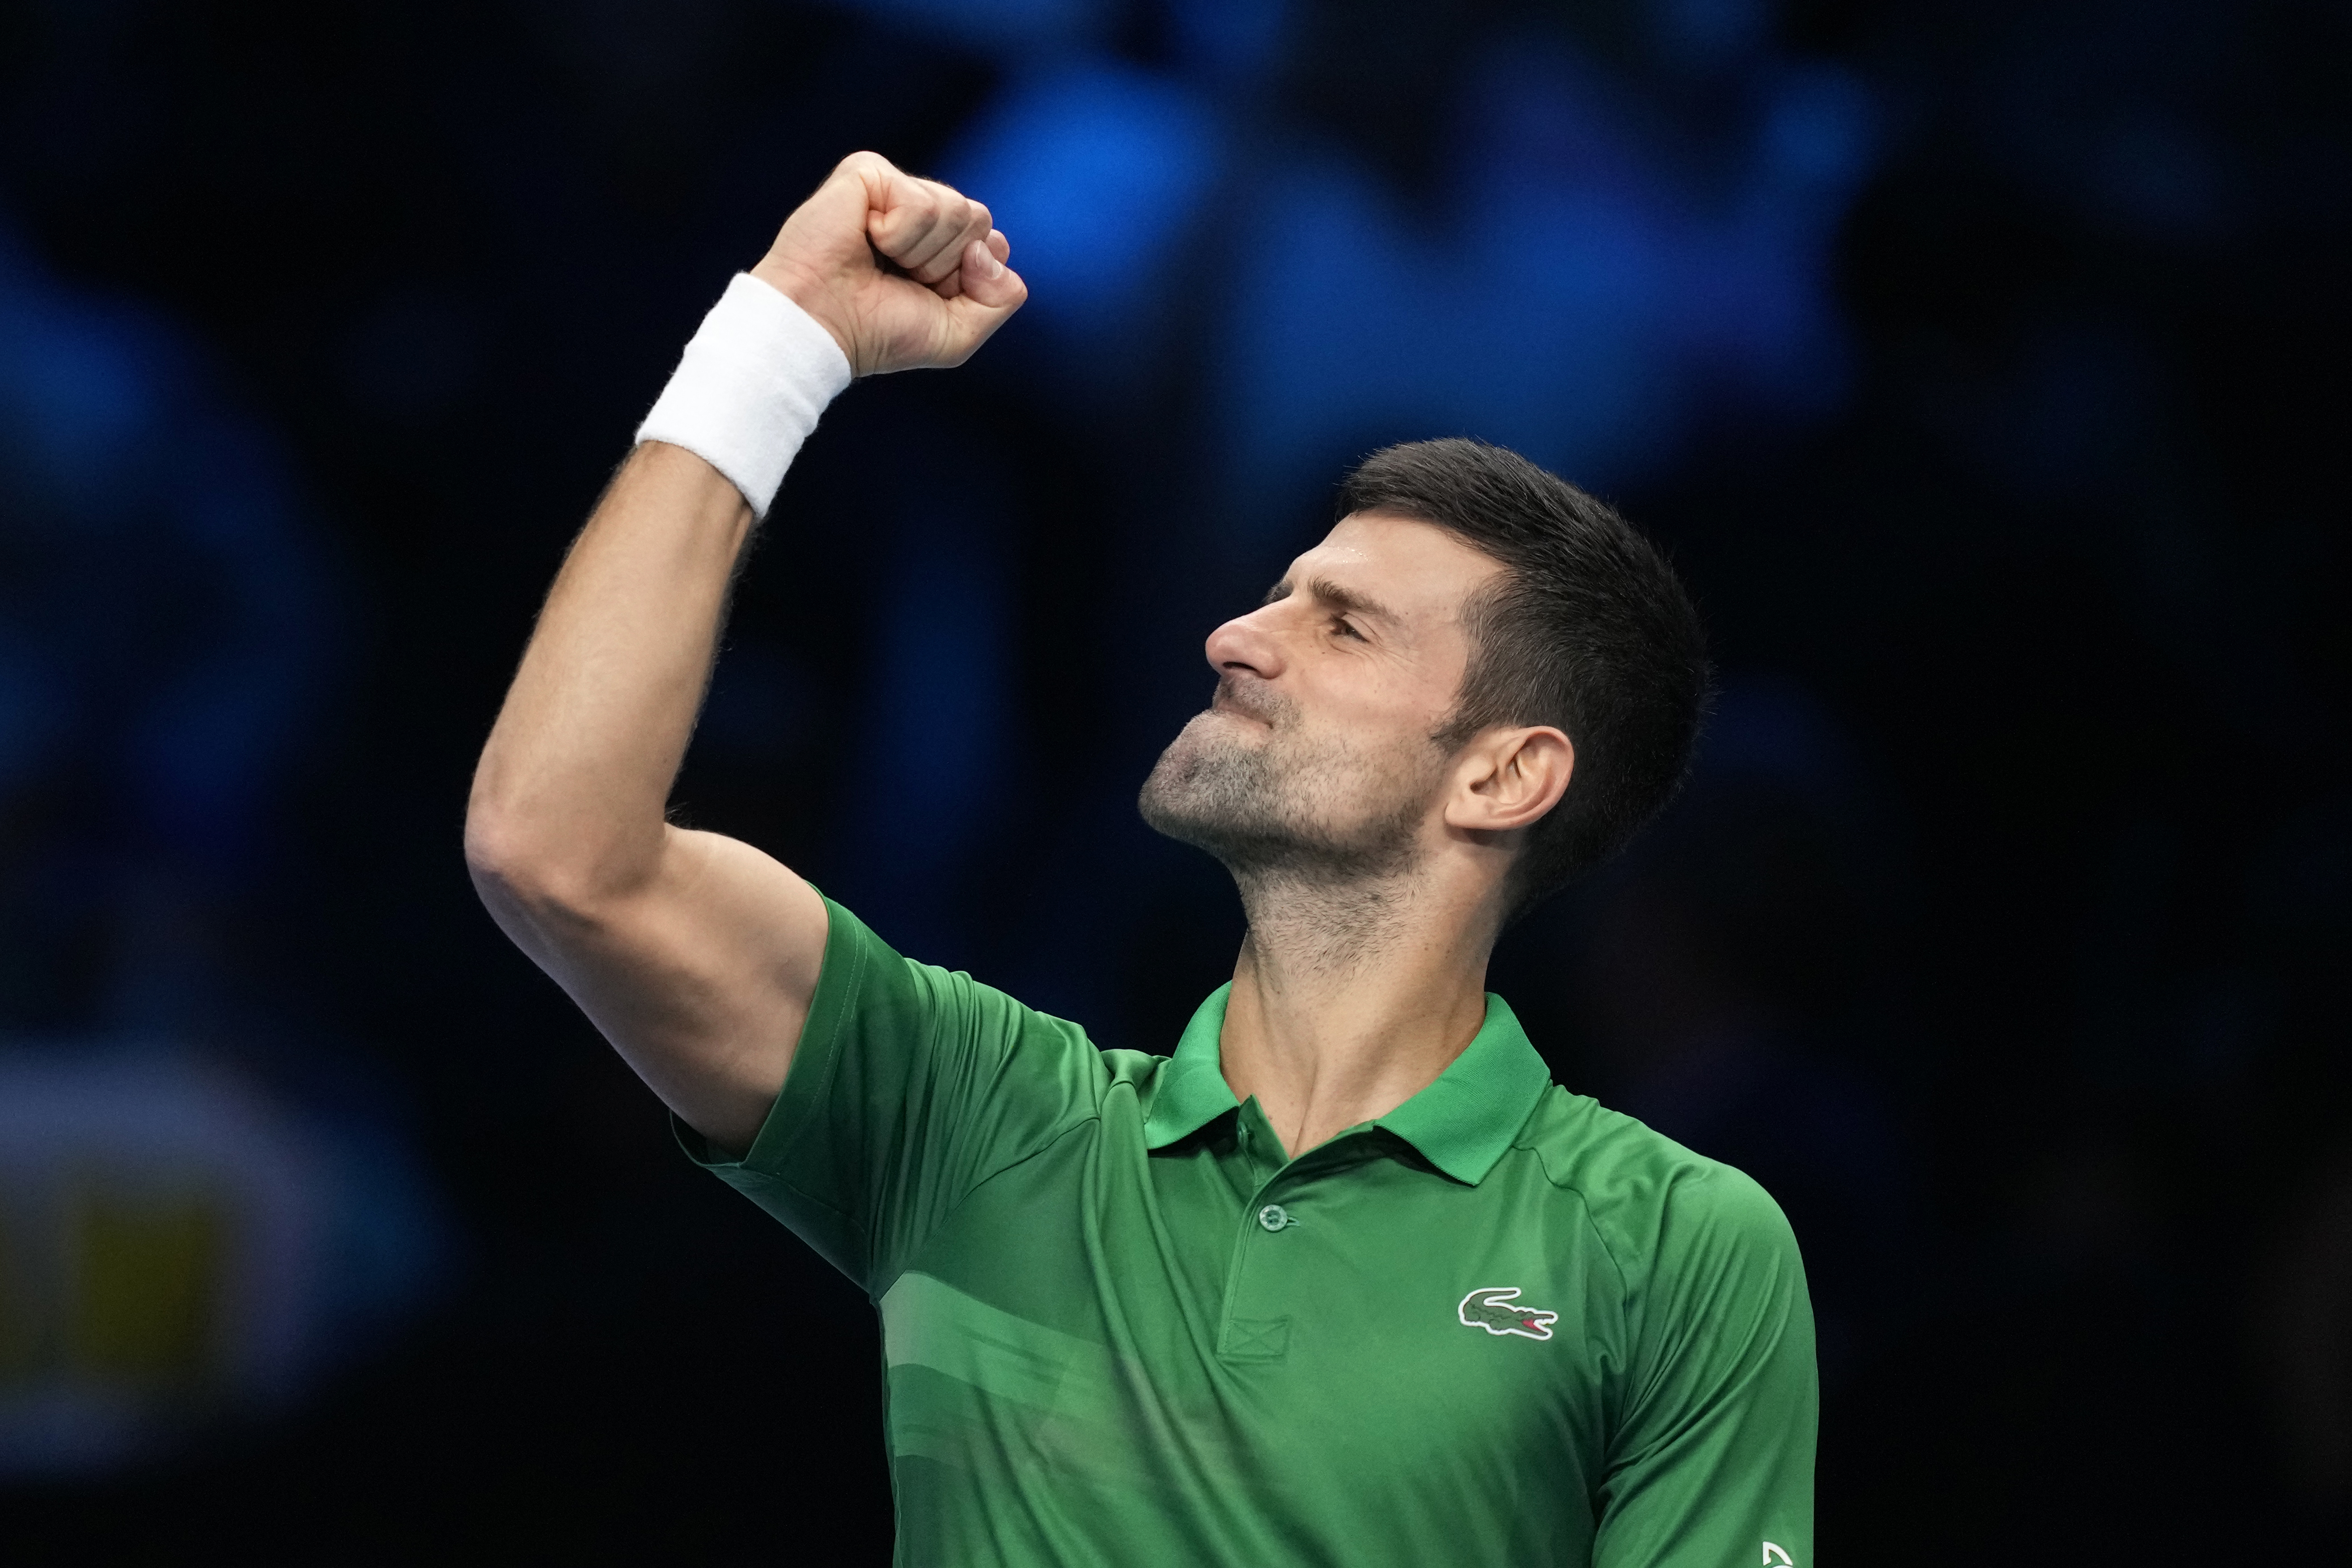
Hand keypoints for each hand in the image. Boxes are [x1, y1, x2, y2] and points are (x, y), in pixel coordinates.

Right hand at [751, 151, 1026, 377]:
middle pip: (979, 220)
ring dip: (920, 252)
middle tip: (900, 277)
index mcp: (943, 243)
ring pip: (955, 209)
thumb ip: (1002, 298)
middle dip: (946, 264)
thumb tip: (992, 248)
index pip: (994, 243)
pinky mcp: (868, 172)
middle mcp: (922, 210)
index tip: (927, 295)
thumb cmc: (879, 332)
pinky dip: (898, 234)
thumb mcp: (959, 334)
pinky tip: (866, 239)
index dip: (969, 278)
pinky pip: (920, 202)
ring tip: (879, 260)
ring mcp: (895, 188)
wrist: (821, 326)